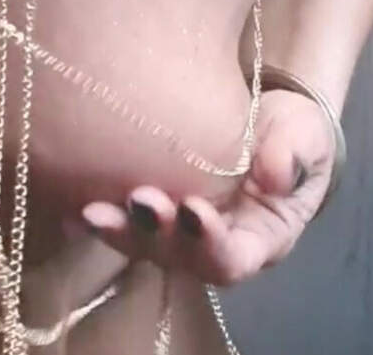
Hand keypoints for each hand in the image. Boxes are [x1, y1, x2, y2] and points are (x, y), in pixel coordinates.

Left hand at [80, 89, 336, 285]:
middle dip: (154, 233)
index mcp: (255, 238)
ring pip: (140, 243)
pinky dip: (88, 215)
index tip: (195, 208)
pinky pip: (115, 218)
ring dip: (116, 228)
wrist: (255, 113)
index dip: (211, 242)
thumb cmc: (286, 133)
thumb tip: (276, 176)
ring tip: (92, 209)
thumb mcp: (304, 137)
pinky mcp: (143, 205)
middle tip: (138, 199)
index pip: (231, 258)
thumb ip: (296, 153)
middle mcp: (207, 242)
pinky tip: (67, 203)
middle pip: (176, 257)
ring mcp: (171, 227)